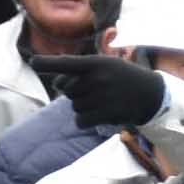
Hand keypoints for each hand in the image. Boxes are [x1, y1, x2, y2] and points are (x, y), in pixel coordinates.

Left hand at [45, 53, 169, 129]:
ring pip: (74, 106)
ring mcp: (101, 97)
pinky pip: (80, 120)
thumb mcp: (105, 65)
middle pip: (66, 90)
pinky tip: (98, 113)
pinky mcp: (106, 114)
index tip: (33, 62)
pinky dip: (84, 120)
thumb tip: (57, 84)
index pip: (67, 63)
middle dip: (74, 91)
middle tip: (93, 88)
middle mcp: (97, 79)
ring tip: (101, 100)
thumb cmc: (121, 77)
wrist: (150, 94)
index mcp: (96, 63)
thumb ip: (79, 71)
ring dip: (82, 105)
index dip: (48, 63)